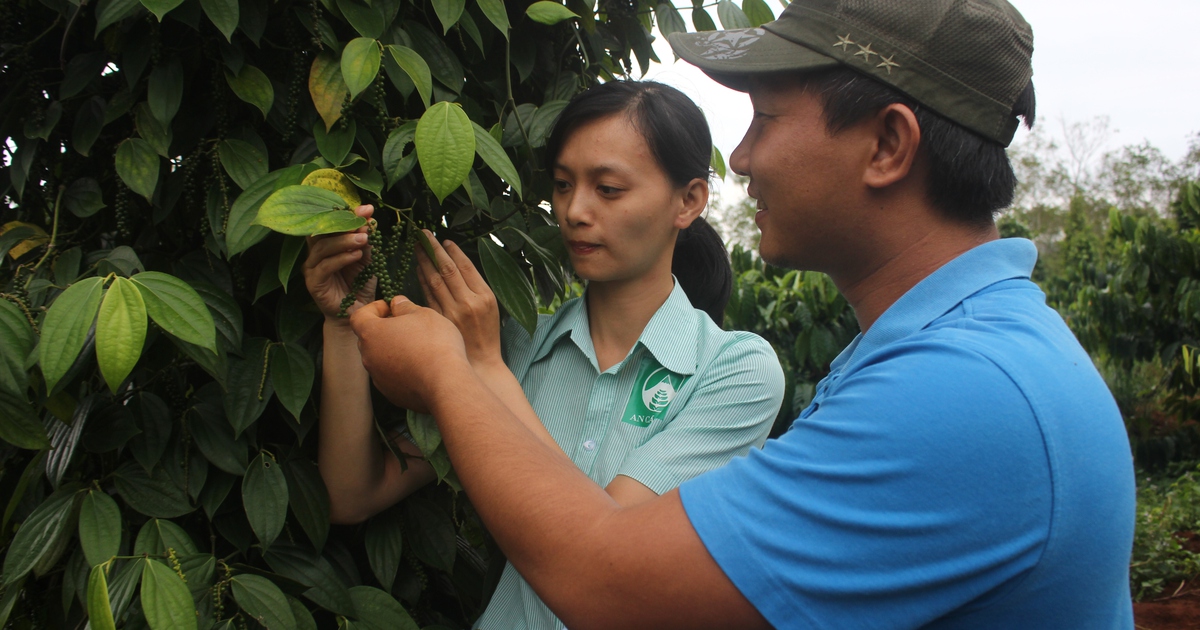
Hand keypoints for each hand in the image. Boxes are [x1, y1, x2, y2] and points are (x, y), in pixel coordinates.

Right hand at [304, 204, 375, 320]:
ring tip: (363, 239)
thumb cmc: (360, 284)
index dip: (347, 213)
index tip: (367, 209)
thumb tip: (369, 219)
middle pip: (323, 232)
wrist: (358, 312)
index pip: (332, 223)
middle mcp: (316, 253)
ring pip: (323, 247)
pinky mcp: (313, 282)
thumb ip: (366, 241)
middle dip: (345, 224)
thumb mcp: (367, 259)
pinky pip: (325, 266)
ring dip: (344, 241)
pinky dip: (341, 258)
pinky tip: (356, 255)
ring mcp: (312, 267)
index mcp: (327, 244)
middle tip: (364, 222)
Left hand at [349, 297, 468, 412]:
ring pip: (380, 359)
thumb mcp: (423, 314)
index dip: (374, 308)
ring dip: (393, 351)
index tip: (391, 308)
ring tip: (418, 347)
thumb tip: (396, 303)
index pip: (359, 316)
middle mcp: (369, 357)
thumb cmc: (435, 343)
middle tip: (407, 325)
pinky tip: (422, 367)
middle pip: (369, 339)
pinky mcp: (391, 394)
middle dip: (384, 330)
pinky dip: (402, 370)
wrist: (446, 384)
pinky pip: (392, 377)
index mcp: (371, 333)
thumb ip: (405, 306)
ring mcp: (379, 378)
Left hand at [415, 231, 503, 367]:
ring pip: (434, 281)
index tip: (443, 239)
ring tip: (417, 247)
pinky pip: (427, 297)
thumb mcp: (490, 307)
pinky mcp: (438, 323)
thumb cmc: (486, 335)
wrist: (480, 364)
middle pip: (447, 270)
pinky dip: (421, 281)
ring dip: (424, 262)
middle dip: (433, 249)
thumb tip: (456, 265)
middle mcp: (468, 302)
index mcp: (484, 296)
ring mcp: (451, 313)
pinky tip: (418, 270)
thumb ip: (475, 287)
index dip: (452, 251)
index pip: (465, 267)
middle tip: (422, 234)